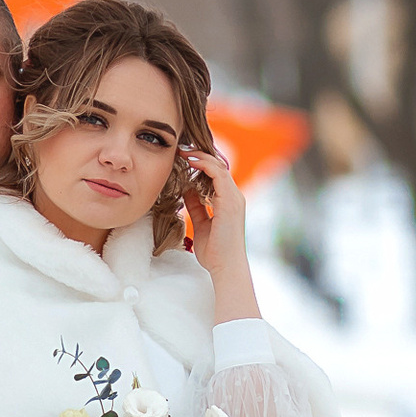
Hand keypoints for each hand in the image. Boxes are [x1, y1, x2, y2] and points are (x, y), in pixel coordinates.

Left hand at [180, 139, 259, 321]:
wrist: (225, 267)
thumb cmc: (214, 251)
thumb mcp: (201, 224)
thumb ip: (196, 206)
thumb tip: (186, 190)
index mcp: (228, 201)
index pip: (216, 174)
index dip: (200, 163)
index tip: (182, 157)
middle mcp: (234, 196)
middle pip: (219, 166)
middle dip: (200, 155)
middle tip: (181, 149)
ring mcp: (234, 198)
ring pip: (219, 167)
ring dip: (201, 156)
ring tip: (183, 151)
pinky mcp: (230, 202)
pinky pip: (219, 175)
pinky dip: (205, 165)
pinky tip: (191, 161)